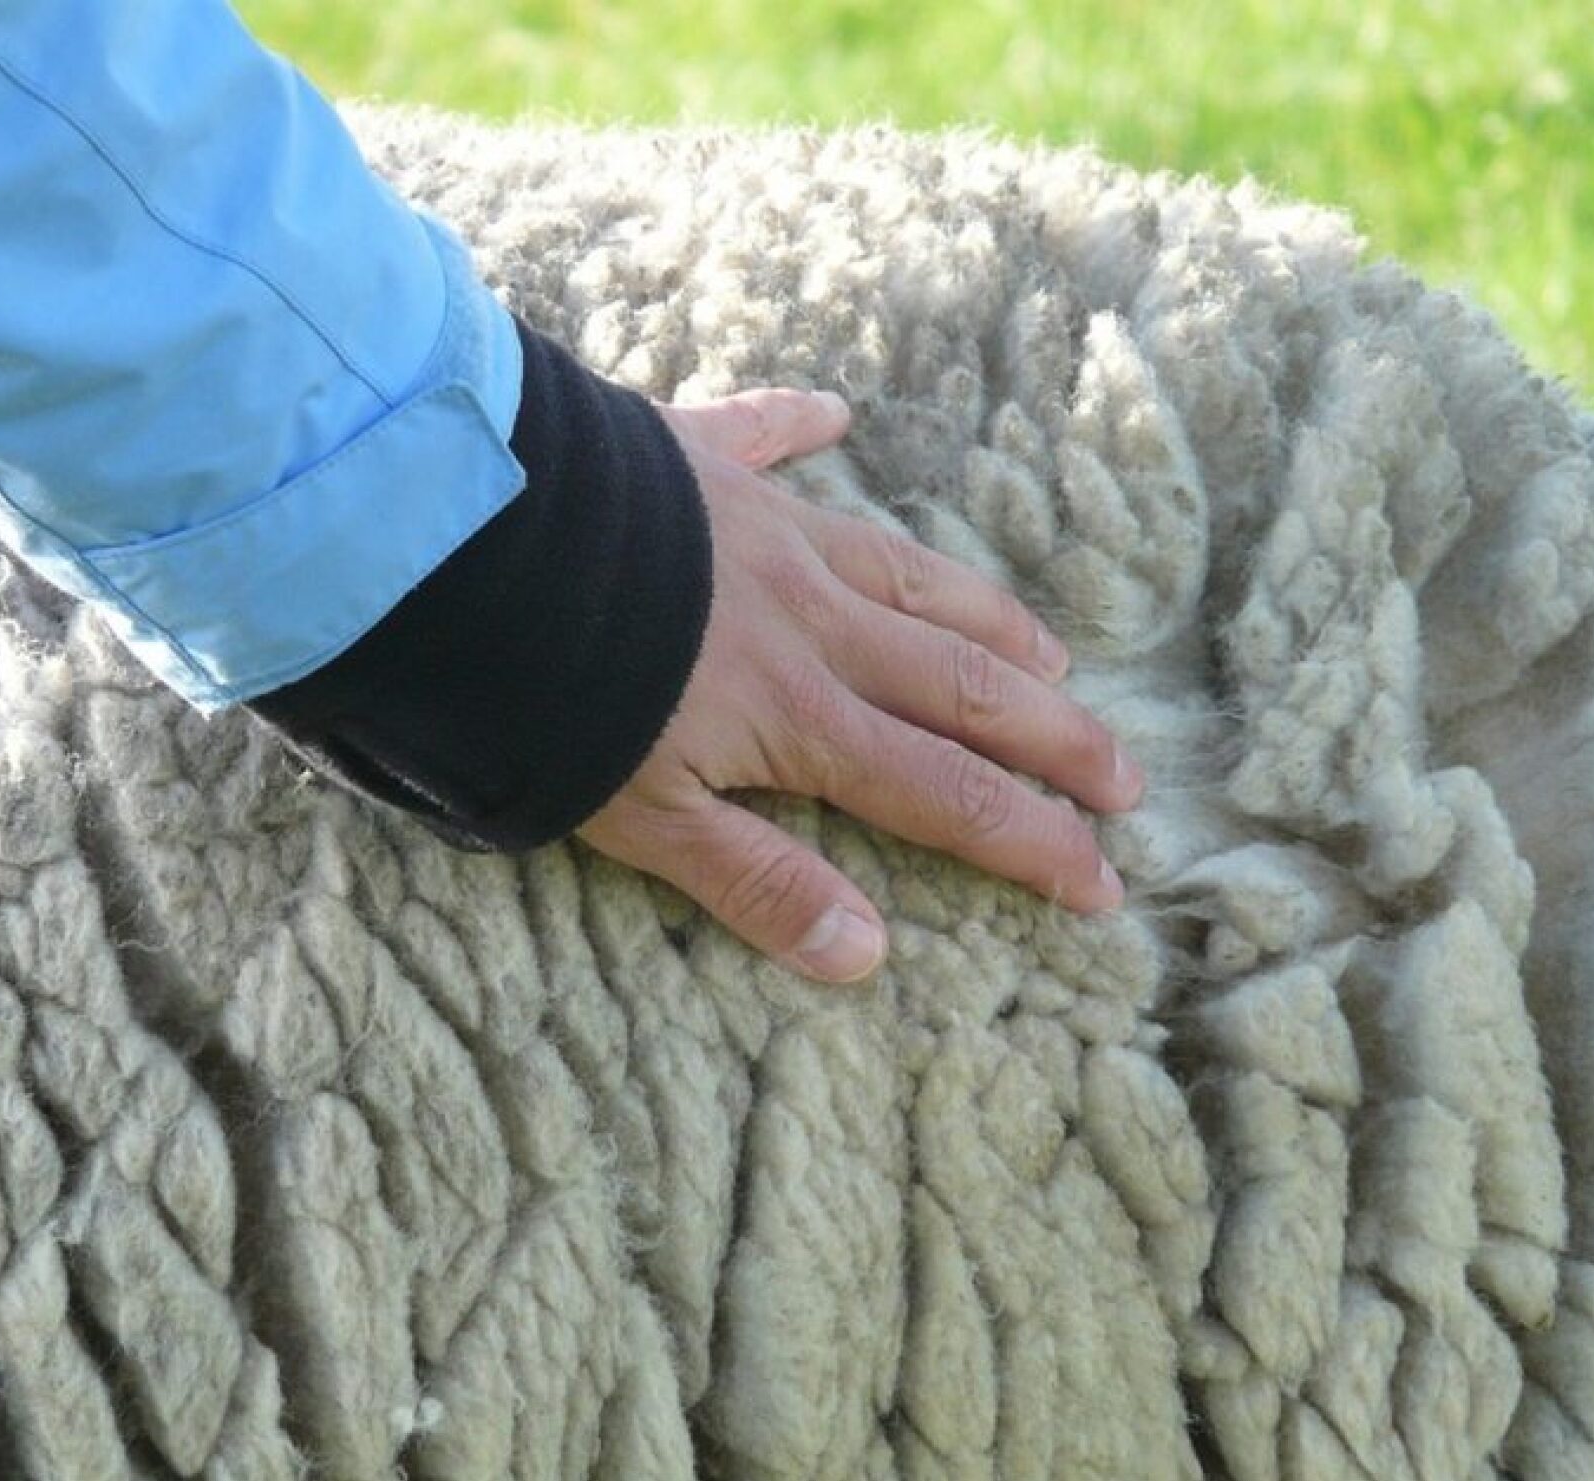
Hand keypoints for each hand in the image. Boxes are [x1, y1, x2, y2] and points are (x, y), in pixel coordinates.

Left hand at [577, 388, 1143, 983]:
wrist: (470, 541)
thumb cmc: (538, 695)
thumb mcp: (640, 820)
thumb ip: (754, 881)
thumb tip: (867, 953)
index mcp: (802, 715)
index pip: (948, 793)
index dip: (1034, 841)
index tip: (1104, 881)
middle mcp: (812, 618)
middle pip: (963, 685)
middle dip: (1054, 738)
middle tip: (1124, 776)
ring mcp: (765, 531)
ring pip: (909, 574)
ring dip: (986, 618)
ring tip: (1046, 655)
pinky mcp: (697, 463)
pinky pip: (766, 437)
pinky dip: (800, 429)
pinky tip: (835, 413)